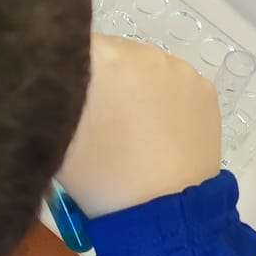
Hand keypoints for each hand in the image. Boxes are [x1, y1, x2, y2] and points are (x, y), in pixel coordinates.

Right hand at [55, 34, 221, 218]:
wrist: (166, 211)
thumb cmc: (101, 177)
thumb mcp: (55, 138)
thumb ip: (50, 99)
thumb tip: (52, 79)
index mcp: (102, 57)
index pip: (73, 44)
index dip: (66, 67)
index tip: (64, 93)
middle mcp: (143, 51)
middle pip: (112, 53)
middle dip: (103, 78)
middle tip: (99, 117)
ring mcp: (180, 68)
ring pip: (146, 68)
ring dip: (135, 87)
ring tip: (132, 129)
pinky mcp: (205, 88)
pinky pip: (175, 84)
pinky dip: (165, 99)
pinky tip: (160, 131)